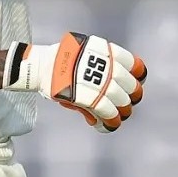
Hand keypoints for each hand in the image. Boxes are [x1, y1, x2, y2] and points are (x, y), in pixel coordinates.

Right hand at [2, 33, 145, 132]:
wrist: (39, 67)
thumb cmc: (61, 63)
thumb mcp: (84, 57)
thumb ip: (101, 72)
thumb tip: (113, 90)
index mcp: (104, 51)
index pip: (132, 63)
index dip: (138, 73)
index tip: (136, 79)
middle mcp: (104, 65)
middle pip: (131, 85)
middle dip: (132, 97)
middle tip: (126, 103)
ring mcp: (97, 81)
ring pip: (122, 101)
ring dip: (122, 111)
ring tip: (117, 116)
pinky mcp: (88, 97)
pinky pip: (107, 112)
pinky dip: (110, 121)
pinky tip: (108, 125)